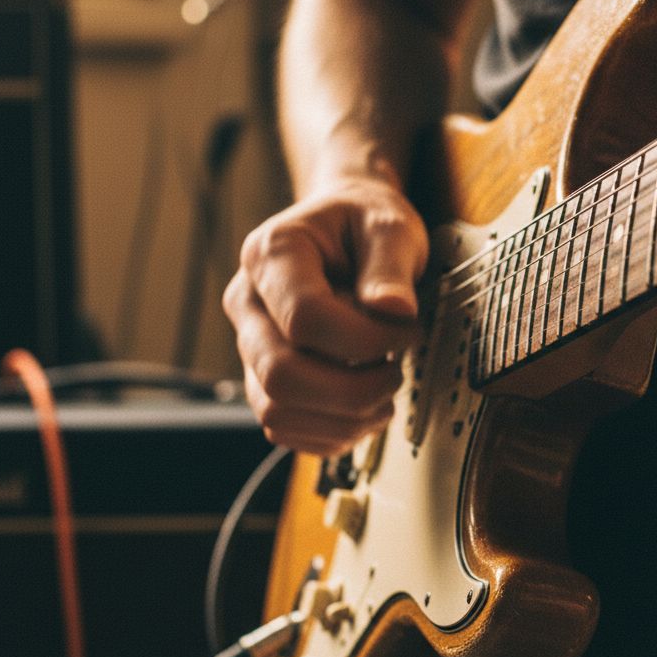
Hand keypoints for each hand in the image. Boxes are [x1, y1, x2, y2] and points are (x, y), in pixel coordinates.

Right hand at [223, 176, 427, 453]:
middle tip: (396, 371)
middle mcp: (247, 301)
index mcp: (271, 254)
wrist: (346, 225)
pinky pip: (282, 428)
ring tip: (385, 393)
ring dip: (343, 418)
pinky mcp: (263, 377)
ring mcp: (250, 343)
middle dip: (353, 390)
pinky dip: (330, 434)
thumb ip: (391, 265)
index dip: (366, 340)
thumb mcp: (390, 226)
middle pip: (281, 376)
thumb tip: (393, 310)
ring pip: (276, 411)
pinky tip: (365, 411)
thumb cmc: (366, 223)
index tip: (408, 332)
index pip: (305, 319)